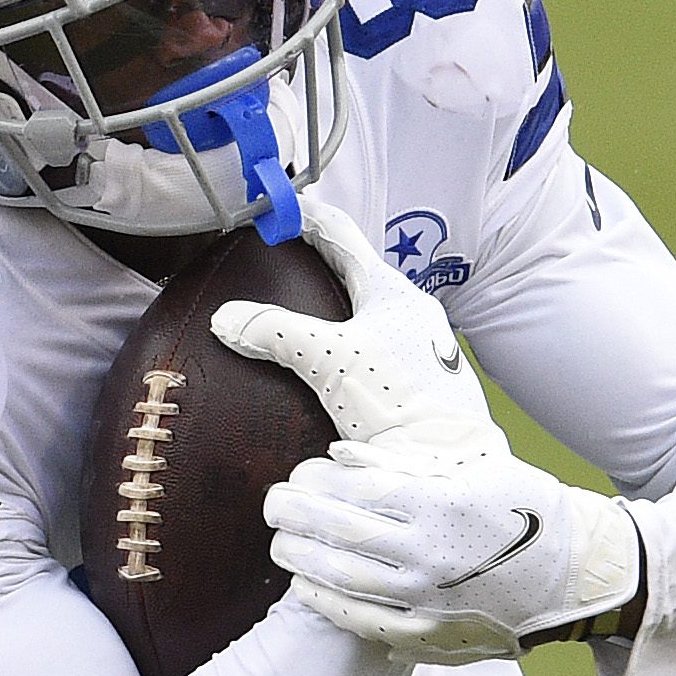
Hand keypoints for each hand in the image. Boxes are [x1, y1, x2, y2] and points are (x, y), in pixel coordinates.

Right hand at [210, 194, 492, 444]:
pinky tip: (319, 368)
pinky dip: (337, 342)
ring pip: (363, 311)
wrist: (450, 465)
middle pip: (354, 272)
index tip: (275, 210)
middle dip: (315, 261)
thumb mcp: (329, 360)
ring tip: (292, 309)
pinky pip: (367, 347)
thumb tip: (224, 319)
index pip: (341, 235)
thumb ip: (275, 332)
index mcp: (393, 292)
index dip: (305, 217)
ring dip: (328, 304)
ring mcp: (416, 348)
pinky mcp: (415, 382)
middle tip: (278, 254)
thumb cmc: (400, 402)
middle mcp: (410, 313)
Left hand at [261, 434, 641, 663]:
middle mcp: (431, 554)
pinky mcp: (432, 634)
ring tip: (280, 543)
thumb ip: (403, 463)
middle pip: (339, 533)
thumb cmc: (526, 509)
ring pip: (343, 578)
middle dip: (294, 517)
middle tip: (272, 506)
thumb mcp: (475, 468)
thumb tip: (339, 455)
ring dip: (301, 559)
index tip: (295, 476)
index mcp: (442, 505)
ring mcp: (429, 598)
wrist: (579, 574)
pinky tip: (305, 588)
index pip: (356, 491)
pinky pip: (364, 622)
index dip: (315, 483)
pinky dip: (328, 604)